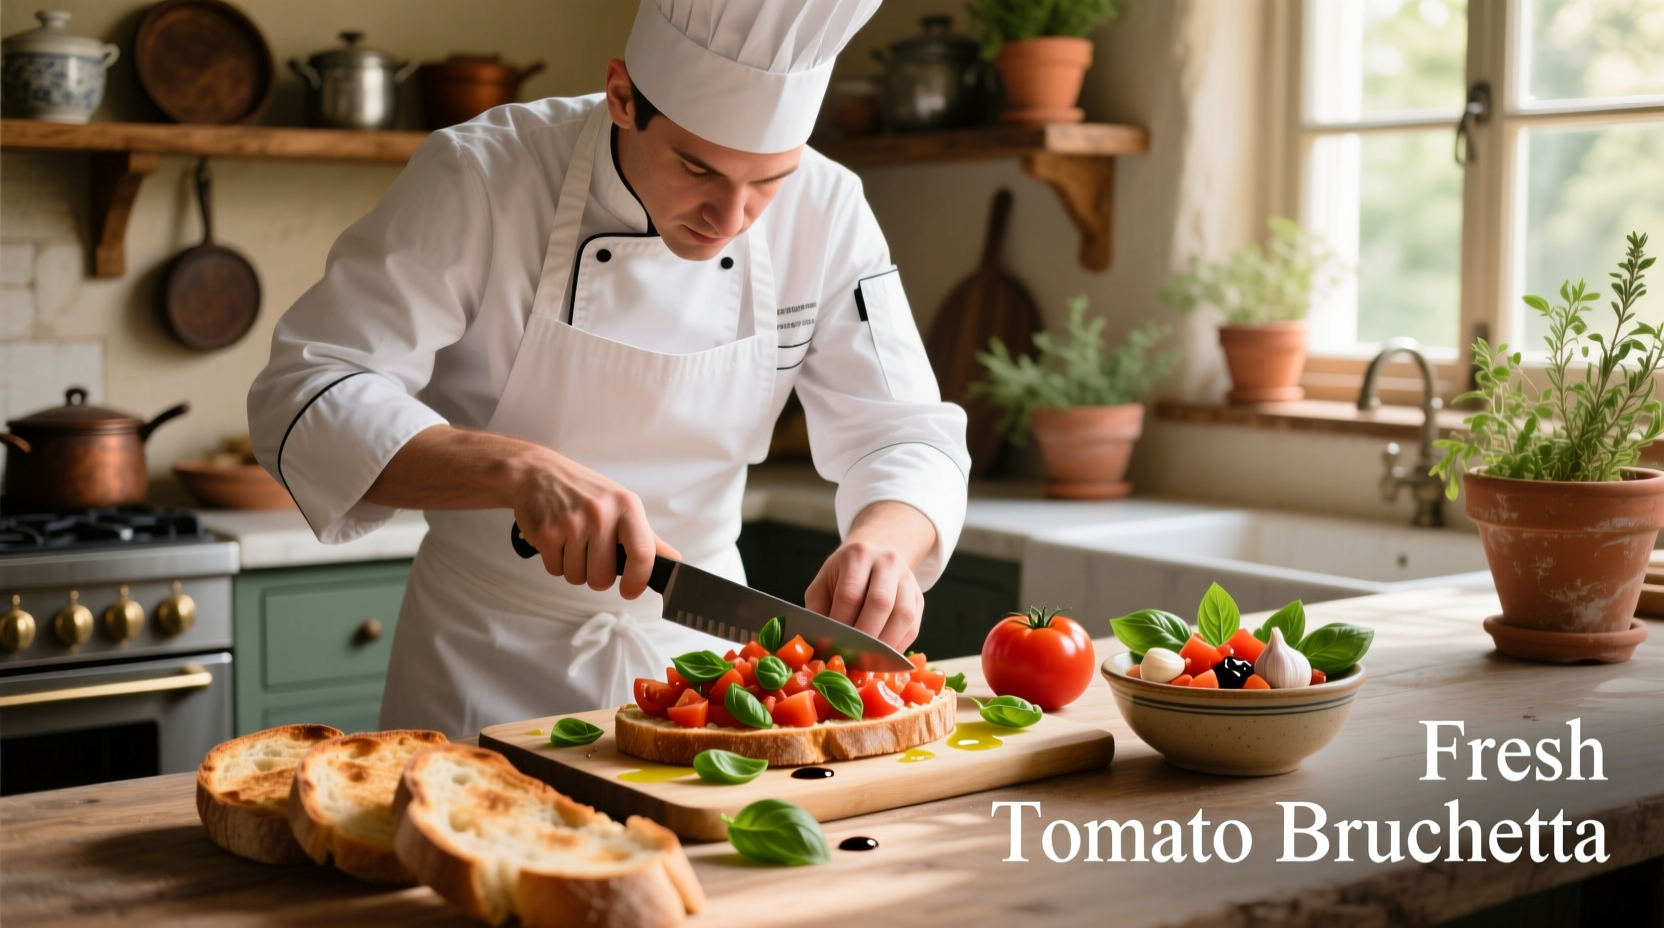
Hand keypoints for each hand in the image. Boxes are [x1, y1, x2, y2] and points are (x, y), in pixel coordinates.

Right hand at [510, 451, 679, 598]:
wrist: (539, 472)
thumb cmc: (585, 492)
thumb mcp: (622, 506)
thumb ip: (647, 538)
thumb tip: (674, 561)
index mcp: (626, 507)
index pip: (642, 553)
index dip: (638, 580)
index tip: (630, 590)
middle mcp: (600, 513)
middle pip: (603, 577)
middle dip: (596, 576)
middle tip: (592, 556)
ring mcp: (571, 523)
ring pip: (577, 577)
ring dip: (575, 568)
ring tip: (573, 543)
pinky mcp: (546, 532)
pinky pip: (555, 570)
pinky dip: (556, 562)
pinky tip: (558, 540)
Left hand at [805, 541, 923, 649]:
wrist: (874, 559)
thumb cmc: (843, 576)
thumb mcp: (824, 583)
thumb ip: (819, 608)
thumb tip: (820, 642)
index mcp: (858, 555)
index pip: (850, 594)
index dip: (841, 622)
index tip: (832, 644)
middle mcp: (887, 562)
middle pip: (880, 602)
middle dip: (865, 635)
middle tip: (851, 656)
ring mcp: (907, 579)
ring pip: (903, 615)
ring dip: (885, 644)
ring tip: (868, 661)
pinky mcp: (919, 597)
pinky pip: (913, 626)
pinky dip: (898, 646)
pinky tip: (882, 656)